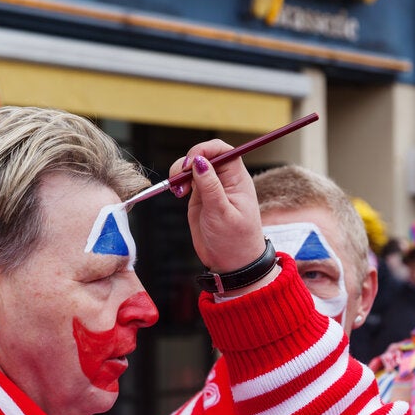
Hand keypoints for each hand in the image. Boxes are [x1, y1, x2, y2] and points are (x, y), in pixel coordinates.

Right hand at [170, 140, 264, 273]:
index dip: (205, 149)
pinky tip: (177, 193)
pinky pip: (186, 181)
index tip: (191, 162)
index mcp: (237, 179)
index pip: (223, 150)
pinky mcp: (199, 197)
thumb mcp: (222, 213)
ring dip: (179, 172)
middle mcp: (225, 180)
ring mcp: (211, 188)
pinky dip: (177, 182)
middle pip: (204, 155)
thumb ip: (210, 187)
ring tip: (177, 190)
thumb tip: (200, 161)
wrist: (231, 265)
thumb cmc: (235, 241)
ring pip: (192, 167)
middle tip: (180, 178)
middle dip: (188, 161)